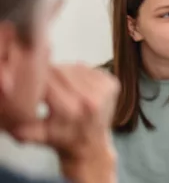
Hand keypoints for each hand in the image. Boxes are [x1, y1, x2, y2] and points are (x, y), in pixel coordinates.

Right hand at [11, 63, 119, 182]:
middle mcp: (90, 98)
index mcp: (70, 110)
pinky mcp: (112, 83)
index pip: (46, 81)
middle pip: (60, 70)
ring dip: (63, 71)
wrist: (91, 146)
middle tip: (43, 82)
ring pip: (73, 66)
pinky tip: (75, 85)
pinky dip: (78, 72)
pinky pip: (88, 68)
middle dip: (48, 74)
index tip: (30, 83)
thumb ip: (21, 122)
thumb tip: (8, 106)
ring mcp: (104, 90)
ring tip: (59, 86)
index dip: (35, 79)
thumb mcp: (36, 135)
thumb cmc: (61, 139)